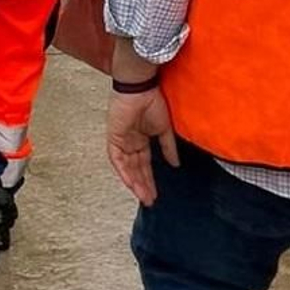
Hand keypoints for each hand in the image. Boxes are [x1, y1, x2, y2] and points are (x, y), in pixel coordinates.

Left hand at [106, 86, 178, 205]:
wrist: (140, 89)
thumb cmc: (152, 102)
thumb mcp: (164, 129)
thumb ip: (168, 147)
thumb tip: (175, 164)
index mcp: (141, 139)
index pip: (145, 164)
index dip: (150, 179)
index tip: (156, 194)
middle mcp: (130, 143)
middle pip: (136, 169)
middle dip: (143, 185)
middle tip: (150, 200)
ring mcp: (121, 141)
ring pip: (127, 167)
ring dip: (135, 182)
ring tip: (144, 197)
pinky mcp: (114, 138)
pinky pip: (117, 159)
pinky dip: (123, 172)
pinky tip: (131, 184)